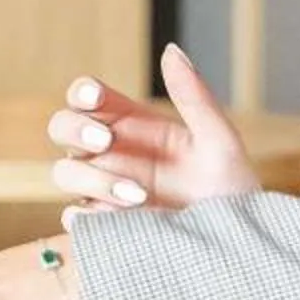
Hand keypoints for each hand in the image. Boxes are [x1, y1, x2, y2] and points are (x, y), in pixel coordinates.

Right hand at [48, 45, 257, 220]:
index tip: (96, 97)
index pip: (88, 97)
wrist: (237, 248)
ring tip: (137, 195)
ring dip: (91, 178)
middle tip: (104, 141)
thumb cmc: (233, 190)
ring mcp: (103, 190)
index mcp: (132, 124)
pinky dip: (90, 216)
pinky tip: (124, 220)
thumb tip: (171, 50)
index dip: (83, 92)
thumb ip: (193, 96)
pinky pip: (75, 217)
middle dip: (75, 130)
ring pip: (64, 172)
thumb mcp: (219, 140)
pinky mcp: (103, 226)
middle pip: (62, 128)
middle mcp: (111, 154)